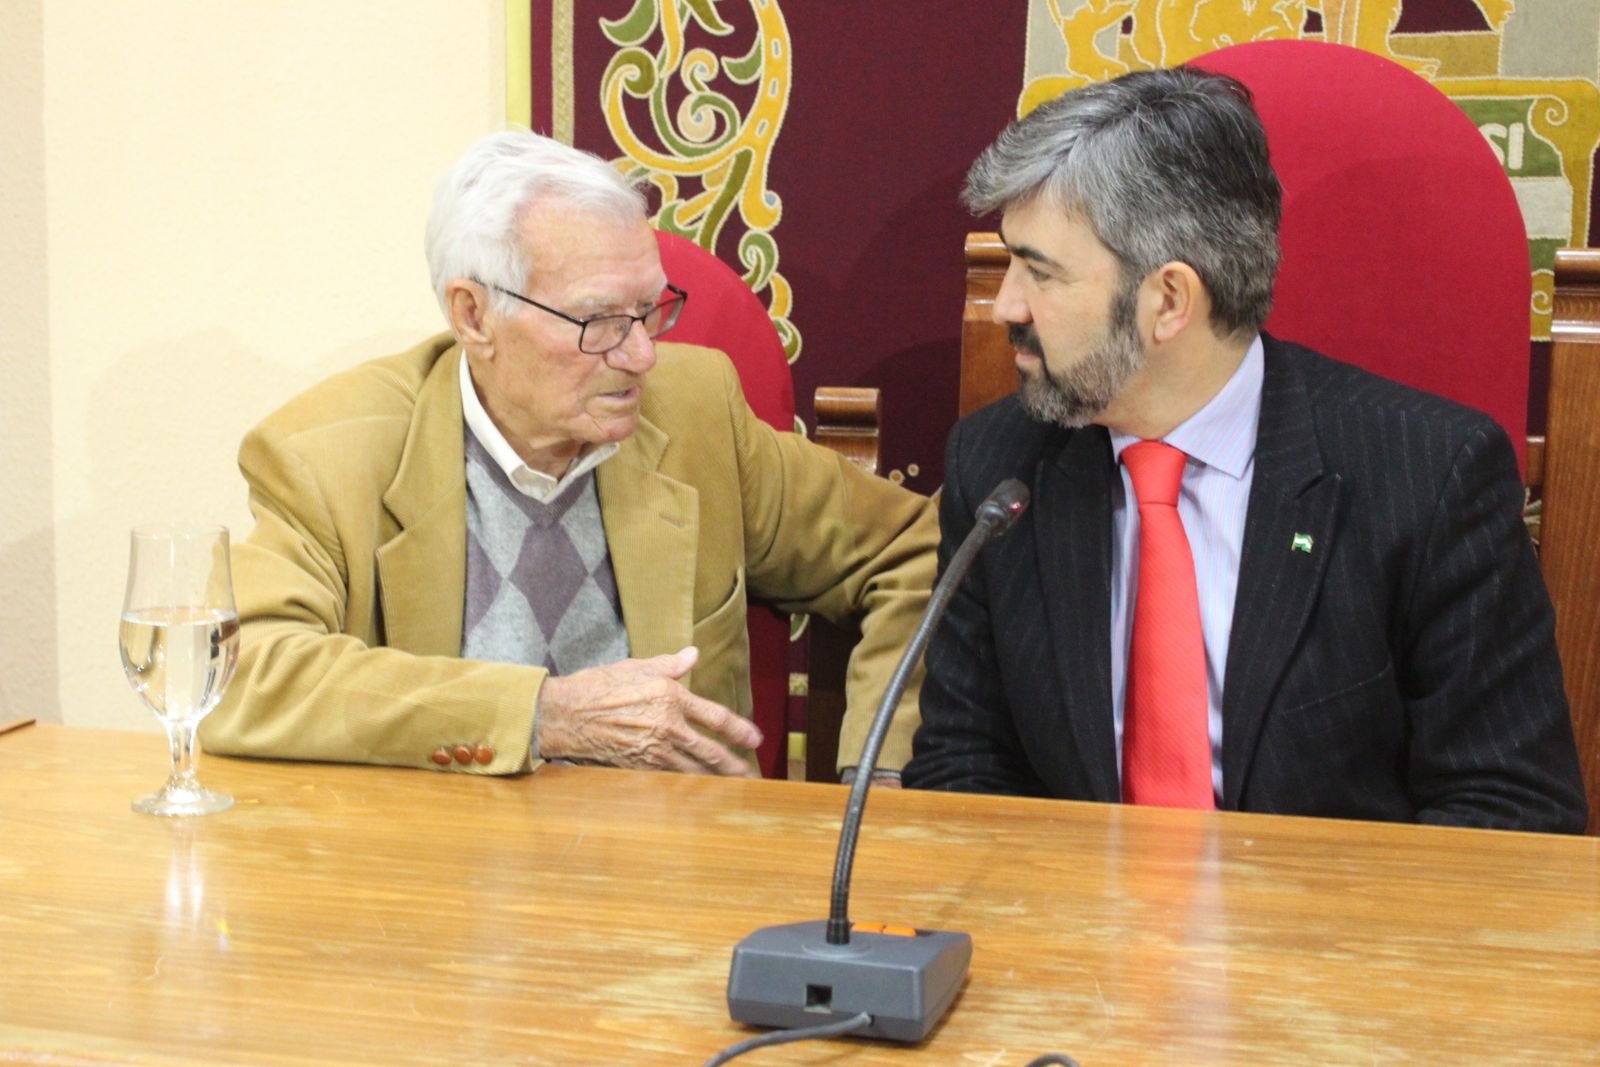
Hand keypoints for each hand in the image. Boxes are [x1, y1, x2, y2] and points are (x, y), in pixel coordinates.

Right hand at [535, 647, 763, 775]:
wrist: (566, 714)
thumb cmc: (599, 686)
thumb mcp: (637, 667)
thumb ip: (670, 664)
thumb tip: (693, 654)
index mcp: (671, 697)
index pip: (716, 717)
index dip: (739, 730)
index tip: (755, 739)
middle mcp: (668, 726)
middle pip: (711, 752)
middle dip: (734, 765)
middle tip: (751, 775)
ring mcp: (654, 750)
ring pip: (694, 771)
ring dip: (716, 781)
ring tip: (733, 788)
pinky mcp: (639, 766)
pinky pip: (671, 780)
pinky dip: (688, 787)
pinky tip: (698, 793)